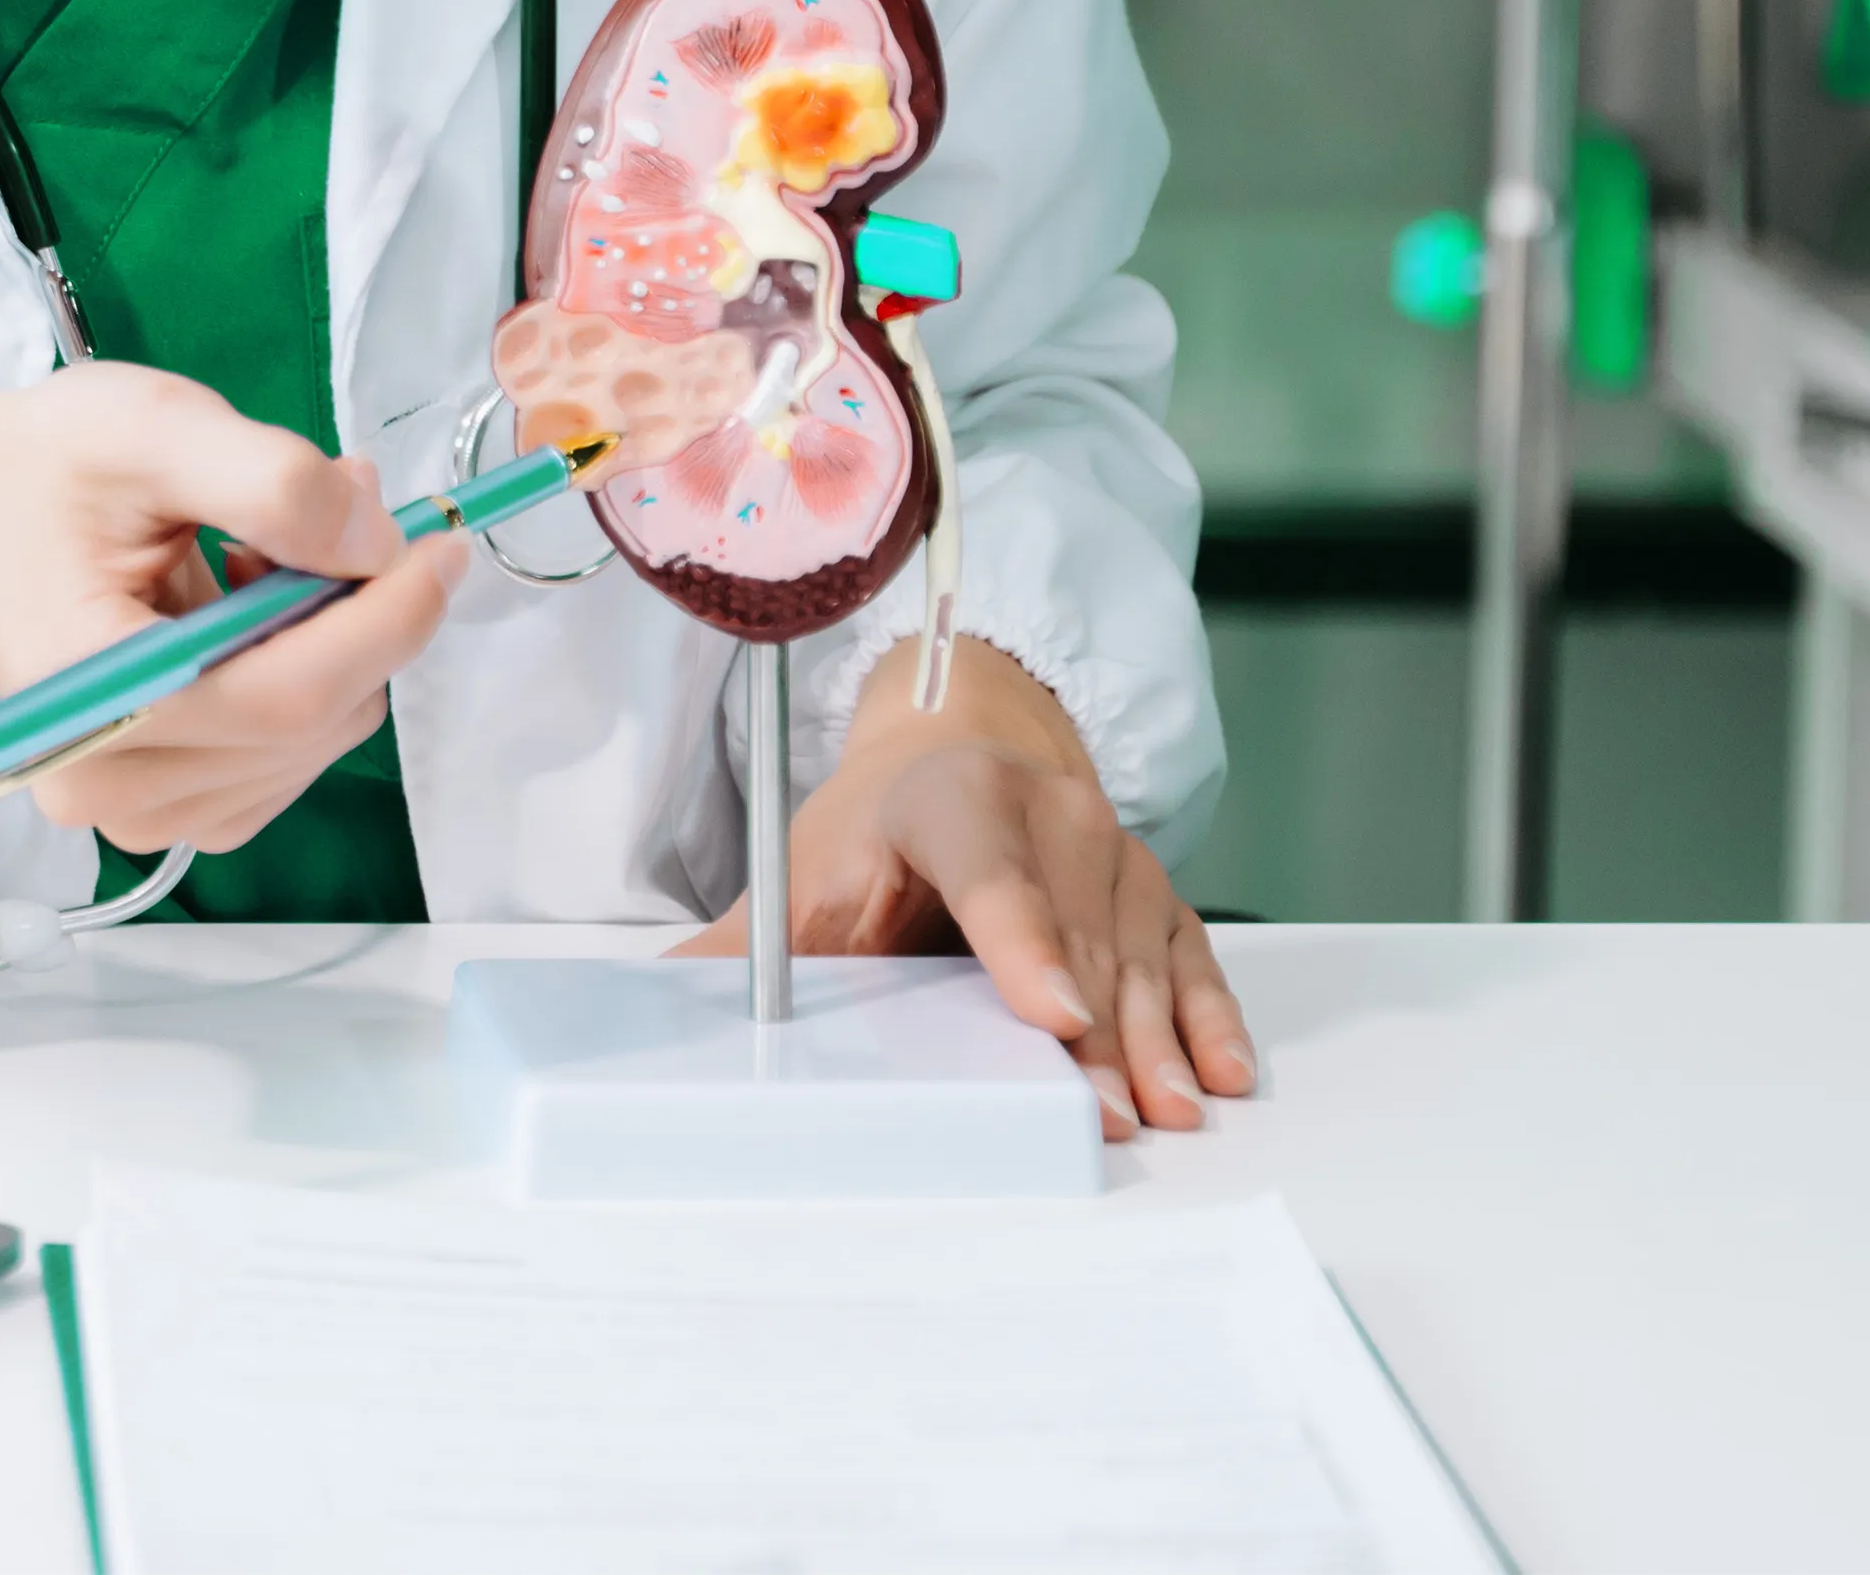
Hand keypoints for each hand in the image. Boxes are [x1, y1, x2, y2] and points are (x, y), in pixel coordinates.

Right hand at [0, 364, 468, 858]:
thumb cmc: (42, 473)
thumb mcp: (151, 428)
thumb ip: (268, 481)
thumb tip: (376, 544)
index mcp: (87, 687)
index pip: (282, 693)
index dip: (385, 623)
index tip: (441, 547)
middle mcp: (105, 777)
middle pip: (308, 722)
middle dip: (359, 614)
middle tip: (334, 506)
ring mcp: (135, 811)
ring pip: (312, 744)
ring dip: (331, 646)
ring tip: (260, 555)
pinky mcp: (167, 811)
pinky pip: (288, 762)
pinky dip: (304, 684)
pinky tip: (251, 618)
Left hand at [671, 640, 1256, 1140]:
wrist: (951, 755)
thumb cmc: (870, 837)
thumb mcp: (798, 880)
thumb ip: (738, 953)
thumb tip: (653, 1016)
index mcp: (946, 799)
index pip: (987, 866)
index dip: (1018, 940)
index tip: (1047, 1015)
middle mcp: (1043, 809)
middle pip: (1071, 930)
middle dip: (1093, 1031)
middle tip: (1107, 1114)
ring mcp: (1109, 845)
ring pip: (1134, 949)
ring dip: (1154, 1037)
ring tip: (1164, 1112)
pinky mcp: (1149, 885)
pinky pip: (1185, 952)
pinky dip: (1204, 1012)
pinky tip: (1216, 1070)